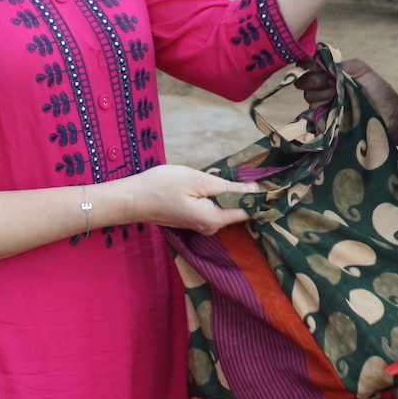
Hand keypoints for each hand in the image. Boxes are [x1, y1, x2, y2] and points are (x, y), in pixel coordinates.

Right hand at [125, 165, 254, 234]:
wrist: (133, 198)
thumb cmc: (162, 186)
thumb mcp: (198, 180)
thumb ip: (228, 187)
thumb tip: (255, 190)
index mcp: (214, 219)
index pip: (248, 211)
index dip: (258, 196)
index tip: (264, 179)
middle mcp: (211, 228)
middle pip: (238, 210)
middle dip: (240, 192)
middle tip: (236, 171)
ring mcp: (202, 226)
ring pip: (225, 208)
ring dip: (225, 193)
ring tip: (215, 176)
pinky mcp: (195, 221)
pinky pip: (214, 209)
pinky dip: (214, 197)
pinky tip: (204, 185)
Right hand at [292, 58, 397, 153]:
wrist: (390, 115)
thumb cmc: (379, 90)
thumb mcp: (362, 69)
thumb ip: (342, 63)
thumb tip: (320, 56)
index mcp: (332, 74)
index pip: (310, 66)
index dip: (306, 64)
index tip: (311, 65)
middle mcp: (325, 88)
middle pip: (305, 81)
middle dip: (314, 80)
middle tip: (329, 83)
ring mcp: (325, 104)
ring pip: (309, 97)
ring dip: (321, 95)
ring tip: (338, 98)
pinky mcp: (328, 120)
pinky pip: (315, 113)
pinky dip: (323, 108)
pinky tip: (335, 108)